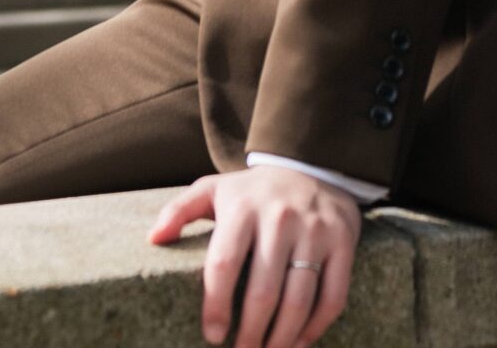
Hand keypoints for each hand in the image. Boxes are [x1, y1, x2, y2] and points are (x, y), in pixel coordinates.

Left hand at [150, 168, 361, 347]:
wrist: (313, 165)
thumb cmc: (254, 193)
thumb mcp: (215, 190)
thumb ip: (180, 210)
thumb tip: (153, 239)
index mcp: (243, 206)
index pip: (224, 263)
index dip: (216, 306)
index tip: (213, 336)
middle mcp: (281, 216)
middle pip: (263, 291)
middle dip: (250, 334)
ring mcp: (315, 228)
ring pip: (299, 300)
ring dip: (281, 339)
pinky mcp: (343, 240)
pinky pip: (332, 296)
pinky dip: (315, 328)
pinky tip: (298, 343)